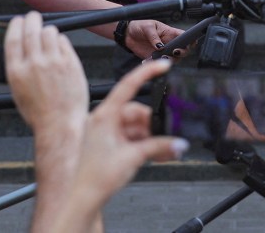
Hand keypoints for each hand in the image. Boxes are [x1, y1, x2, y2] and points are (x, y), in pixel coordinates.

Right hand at [5, 12, 88, 134]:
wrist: (60, 124)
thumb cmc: (39, 111)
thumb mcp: (19, 90)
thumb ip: (20, 67)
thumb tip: (22, 46)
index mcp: (16, 72)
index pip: (13, 39)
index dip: (15, 26)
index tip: (18, 20)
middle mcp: (34, 64)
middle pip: (31, 30)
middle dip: (31, 20)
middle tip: (33, 17)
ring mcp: (53, 62)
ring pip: (50, 32)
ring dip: (48, 30)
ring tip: (48, 35)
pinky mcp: (70, 63)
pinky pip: (64, 41)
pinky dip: (60, 40)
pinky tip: (59, 46)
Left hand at [49, 60, 186, 228]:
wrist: (84, 199)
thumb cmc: (96, 177)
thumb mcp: (134, 157)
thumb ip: (160, 146)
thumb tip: (179, 142)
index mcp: (104, 115)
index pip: (128, 85)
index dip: (147, 73)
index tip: (162, 65)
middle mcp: (103, 119)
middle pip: (137, 111)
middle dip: (154, 122)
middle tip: (168, 132)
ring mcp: (106, 131)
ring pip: (136, 125)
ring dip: (151, 136)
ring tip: (164, 149)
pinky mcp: (109, 142)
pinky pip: (132, 136)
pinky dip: (145, 143)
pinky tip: (157, 152)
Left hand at [124, 19, 184, 58]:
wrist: (127, 34)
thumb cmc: (139, 26)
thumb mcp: (147, 27)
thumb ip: (154, 36)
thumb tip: (160, 46)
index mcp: (170, 32)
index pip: (184, 36)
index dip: (190, 40)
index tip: (189, 44)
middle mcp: (169, 43)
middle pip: (182, 50)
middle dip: (181, 53)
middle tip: (174, 52)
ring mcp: (163, 51)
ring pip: (173, 59)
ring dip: (167, 60)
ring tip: (157, 58)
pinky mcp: (155, 58)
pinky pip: (159, 64)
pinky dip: (154, 64)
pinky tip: (147, 60)